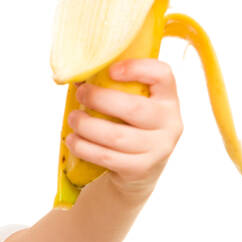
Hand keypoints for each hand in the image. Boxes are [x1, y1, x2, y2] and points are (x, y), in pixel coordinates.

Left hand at [66, 58, 183, 197]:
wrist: (140, 174)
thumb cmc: (132, 130)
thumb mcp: (135, 107)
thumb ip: (118, 90)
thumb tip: (80, 77)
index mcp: (169, 100)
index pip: (162, 74)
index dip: (137, 68)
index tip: (111, 70)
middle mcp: (170, 124)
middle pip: (133, 107)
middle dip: (100, 99)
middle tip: (80, 94)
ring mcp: (157, 149)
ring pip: (116, 135)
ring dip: (87, 125)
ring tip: (72, 119)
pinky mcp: (140, 169)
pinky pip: (106, 157)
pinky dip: (84, 148)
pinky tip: (72, 140)